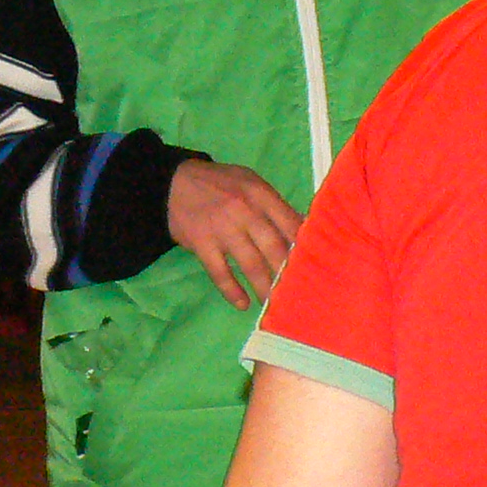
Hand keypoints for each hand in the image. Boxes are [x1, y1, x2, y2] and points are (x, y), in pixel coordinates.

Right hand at [167, 161, 302, 308]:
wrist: (172, 182)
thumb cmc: (220, 182)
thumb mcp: (251, 182)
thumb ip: (274, 205)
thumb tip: (300, 229)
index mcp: (262, 195)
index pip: (291, 224)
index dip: (304, 246)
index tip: (314, 265)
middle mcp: (246, 212)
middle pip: (275, 247)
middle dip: (289, 272)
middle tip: (299, 291)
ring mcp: (223, 230)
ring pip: (251, 264)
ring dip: (265, 286)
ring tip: (274, 304)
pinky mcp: (202, 244)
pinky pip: (220, 272)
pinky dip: (232, 290)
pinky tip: (243, 304)